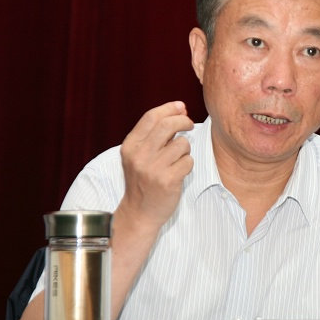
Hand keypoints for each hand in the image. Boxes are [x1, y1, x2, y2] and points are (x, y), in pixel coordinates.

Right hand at [117, 101, 193, 234]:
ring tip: (177, 159)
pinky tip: (179, 172)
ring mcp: (153, 169)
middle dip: (184, 121)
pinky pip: (188, 161)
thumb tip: (179, 109)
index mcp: (130, 146)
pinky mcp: (167, 181)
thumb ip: (154, 134)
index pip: (151, 117)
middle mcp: (139, 156)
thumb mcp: (139, 155)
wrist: (139, 213)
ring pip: (182, 144)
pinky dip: (188, 164)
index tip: (181, 107)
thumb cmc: (143, 180)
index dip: (170, 109)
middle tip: (189, 124)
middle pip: (168, 125)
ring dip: (186, 149)